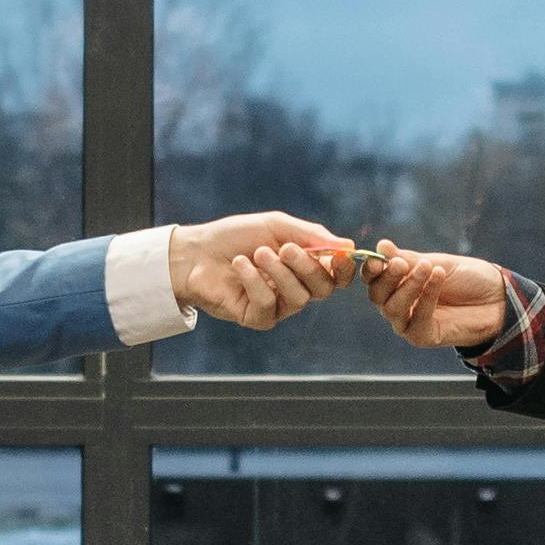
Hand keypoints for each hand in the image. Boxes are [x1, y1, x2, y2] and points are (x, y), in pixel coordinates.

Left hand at [172, 210, 356, 328]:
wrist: (196, 252)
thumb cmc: (236, 236)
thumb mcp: (276, 225)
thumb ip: (311, 235)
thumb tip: (348, 246)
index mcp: (304, 266)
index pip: (336, 275)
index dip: (343, 269)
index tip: (339, 256)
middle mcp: (295, 288)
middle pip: (323, 288)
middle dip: (308, 267)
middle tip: (286, 248)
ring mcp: (277, 306)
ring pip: (299, 298)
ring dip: (279, 272)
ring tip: (258, 253)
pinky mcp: (257, 318)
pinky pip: (269, 306)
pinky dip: (255, 282)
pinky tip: (240, 265)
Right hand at [365, 244, 515, 351]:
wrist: (498, 297)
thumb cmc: (467, 278)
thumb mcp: (438, 262)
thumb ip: (409, 258)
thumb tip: (381, 246)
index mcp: (398, 283)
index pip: (373, 279)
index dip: (371, 270)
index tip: (378, 259)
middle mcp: (399, 304)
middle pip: (377, 296)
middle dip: (388, 278)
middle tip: (403, 263)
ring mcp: (409, 322)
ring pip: (392, 309)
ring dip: (409, 286)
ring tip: (429, 268)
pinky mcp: (423, 336)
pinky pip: (416, 320)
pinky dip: (426, 297)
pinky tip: (438, 278)